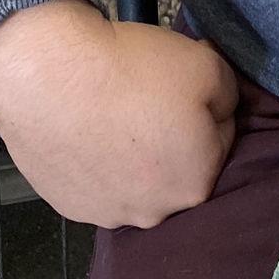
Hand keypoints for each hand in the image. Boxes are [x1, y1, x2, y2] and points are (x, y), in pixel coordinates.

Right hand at [0, 0, 239, 227]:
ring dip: (131, 151)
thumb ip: (230, 96)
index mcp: (195, 185)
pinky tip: (87, 125)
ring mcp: (105, 213)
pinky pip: (95, 179)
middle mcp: (153, 213)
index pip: (220, 139)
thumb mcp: (210, 66)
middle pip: (176, 165)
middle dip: (170, 135)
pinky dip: (95, 157)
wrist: (48, 74)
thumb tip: (222, 109)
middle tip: (148, 98)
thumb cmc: (133, 72)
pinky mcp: (66, 204)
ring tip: (115, 110)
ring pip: (134, 177)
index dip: (203, 105)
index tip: (182, 86)